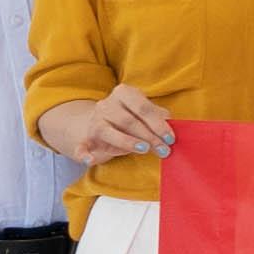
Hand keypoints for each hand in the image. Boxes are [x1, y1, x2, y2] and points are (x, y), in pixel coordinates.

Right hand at [39, 84, 179, 165]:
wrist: (96, 122)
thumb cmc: (129, 117)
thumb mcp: (143, 112)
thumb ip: (157, 116)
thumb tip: (171, 125)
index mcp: (123, 93)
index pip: (143, 107)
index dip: (158, 123)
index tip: (170, 138)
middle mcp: (106, 105)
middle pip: (129, 121)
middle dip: (149, 136)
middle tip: (164, 149)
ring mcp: (94, 121)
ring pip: (110, 132)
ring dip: (129, 142)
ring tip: (145, 150)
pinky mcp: (85, 138)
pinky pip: (82, 146)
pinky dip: (84, 153)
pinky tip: (90, 160)